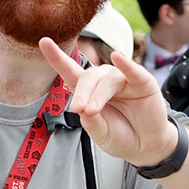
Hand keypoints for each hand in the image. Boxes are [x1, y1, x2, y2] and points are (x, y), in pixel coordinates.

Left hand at [39, 38, 177, 166]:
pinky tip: (118, 57)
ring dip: (98, 95)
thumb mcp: (101, 134)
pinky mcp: (143, 82)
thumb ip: (91, 123)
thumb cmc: (121, 136)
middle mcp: (104, 81)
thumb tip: (83, 109)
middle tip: (80, 109)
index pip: (70, 71)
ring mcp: (124, 79)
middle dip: (82, 93)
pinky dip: (126, 64)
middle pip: (88, 77)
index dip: (57, 57)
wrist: (145, 146)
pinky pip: (132, 71)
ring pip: (107, 79)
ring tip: (93, 111)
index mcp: (89, 91)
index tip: (43, 42)